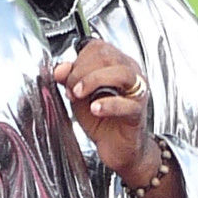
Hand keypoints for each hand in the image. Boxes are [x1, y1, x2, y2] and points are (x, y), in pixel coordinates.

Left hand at [54, 41, 154, 185]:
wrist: (118, 150)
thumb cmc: (103, 122)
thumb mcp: (80, 97)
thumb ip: (71, 80)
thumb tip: (60, 69)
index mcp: (116, 65)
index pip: (98, 47)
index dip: (77, 60)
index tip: (64, 77)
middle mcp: (130, 74)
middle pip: (107, 55)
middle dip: (81, 70)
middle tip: (71, 89)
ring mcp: (137, 93)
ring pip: (121, 73)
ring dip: (94, 80)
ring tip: (78, 94)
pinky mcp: (137, 113)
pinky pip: (126, 104)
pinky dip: (108, 104)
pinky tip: (95, 108)